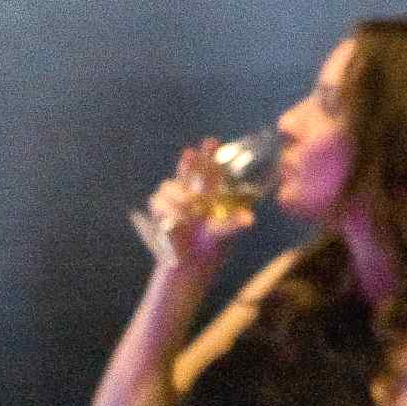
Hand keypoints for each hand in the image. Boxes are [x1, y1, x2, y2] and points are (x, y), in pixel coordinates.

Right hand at [129, 141, 255, 272]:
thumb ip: (233, 224)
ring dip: (177, 197)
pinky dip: (165, 210)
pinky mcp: (159, 211)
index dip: (209, 154)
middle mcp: (192, 191)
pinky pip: (157, 202)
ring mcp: (174, 199)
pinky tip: (175, 221)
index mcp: (210, 192)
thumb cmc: (212, 246)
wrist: (190, 264)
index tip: (212, 141)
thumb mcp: (224, 235)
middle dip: (189, 161)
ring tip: (188, 212)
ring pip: (169, 187)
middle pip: (188, 169)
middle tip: (190, 153)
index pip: (210, 168)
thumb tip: (249, 218)